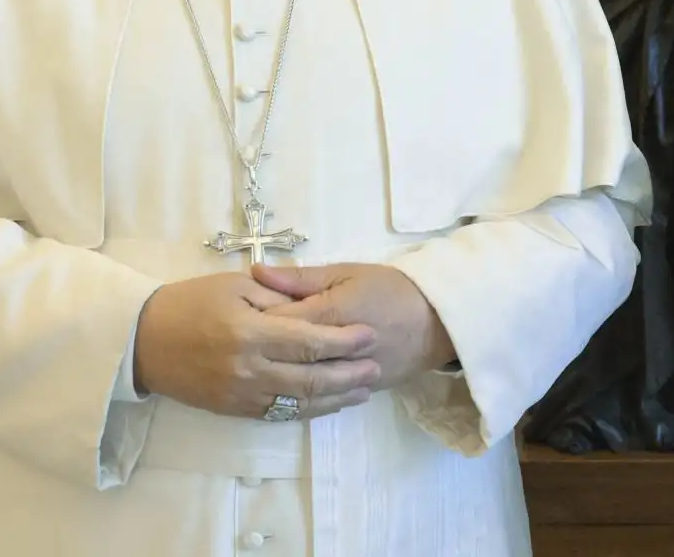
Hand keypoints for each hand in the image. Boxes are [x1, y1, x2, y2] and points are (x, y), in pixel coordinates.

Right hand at [133, 272, 381, 419]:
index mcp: (250, 332)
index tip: (370, 335)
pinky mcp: (235, 410)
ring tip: (363, 390)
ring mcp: (242, 395)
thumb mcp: (234, 286)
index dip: (345, 341)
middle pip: (311, 379)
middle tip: (376, 367)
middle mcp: (249, 369)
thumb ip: (278, 298)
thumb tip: (315, 308)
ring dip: (336, 398)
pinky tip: (328, 402)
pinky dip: (309, 410)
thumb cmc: (190, 303)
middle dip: (349, 374)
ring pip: (299, 403)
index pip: (310, 342)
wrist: (143, 341)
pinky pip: (279, 414)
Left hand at [253, 263, 455, 390]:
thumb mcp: (347, 273)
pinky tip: (281, 393)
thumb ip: (301, 278)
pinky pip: (322, 400)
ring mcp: (347, 374)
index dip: (253, 321)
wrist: (438, 319)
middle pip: (285, 356)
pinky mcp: (358, 391)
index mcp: (330, 313)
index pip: (279, 321)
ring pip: (301, 385)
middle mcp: (335, 350)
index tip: (235, 317)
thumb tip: (258, 273)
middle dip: (260, 354)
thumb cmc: (390, 288)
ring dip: (275, 380)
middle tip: (237, 348)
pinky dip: (300, 397)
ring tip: (255, 373)